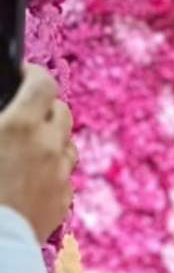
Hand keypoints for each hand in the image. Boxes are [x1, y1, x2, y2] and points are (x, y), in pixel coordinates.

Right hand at [0, 65, 75, 241]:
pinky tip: (33, 175)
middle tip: (26, 110)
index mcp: (20, 126)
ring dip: (54, 138)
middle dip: (46, 106)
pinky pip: (65, 174)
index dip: (34, 73)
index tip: (24, 74)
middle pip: (63, 111)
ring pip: (68, 143)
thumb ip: (2, 121)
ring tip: (30, 144)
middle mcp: (48, 146)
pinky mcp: (64, 198)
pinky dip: (54, 168)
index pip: (43, 83)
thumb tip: (7, 117)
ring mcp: (60, 174)